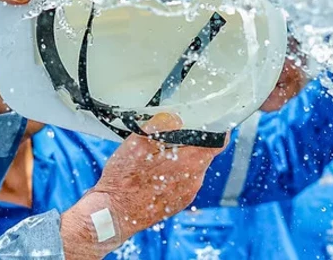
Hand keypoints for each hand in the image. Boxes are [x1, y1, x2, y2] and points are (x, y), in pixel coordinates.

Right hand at [60, 114, 224, 258]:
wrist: (113, 214)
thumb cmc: (123, 180)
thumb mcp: (137, 144)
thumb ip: (160, 126)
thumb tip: (176, 118)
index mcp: (190, 163)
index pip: (219, 142)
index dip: (215, 129)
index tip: (204, 122)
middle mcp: (194, 180)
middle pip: (203, 153)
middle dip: (189, 143)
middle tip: (167, 138)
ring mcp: (187, 194)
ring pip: (191, 167)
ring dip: (178, 159)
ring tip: (154, 157)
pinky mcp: (177, 202)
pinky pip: (181, 181)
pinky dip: (171, 174)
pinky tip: (152, 174)